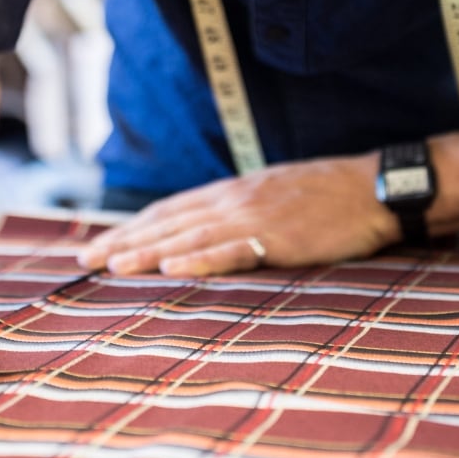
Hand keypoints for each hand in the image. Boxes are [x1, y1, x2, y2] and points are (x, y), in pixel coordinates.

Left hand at [76, 156, 401, 276]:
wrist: (373, 187)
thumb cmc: (326, 195)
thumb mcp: (272, 195)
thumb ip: (237, 210)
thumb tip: (204, 230)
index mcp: (231, 193)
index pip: (169, 211)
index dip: (131, 228)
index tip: (99, 246)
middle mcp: (233, 202)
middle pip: (168, 223)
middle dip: (124, 241)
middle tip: (84, 262)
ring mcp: (254, 218)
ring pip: (189, 237)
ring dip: (147, 252)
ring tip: (112, 267)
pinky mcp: (279, 238)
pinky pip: (232, 251)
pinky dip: (199, 260)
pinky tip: (171, 270)